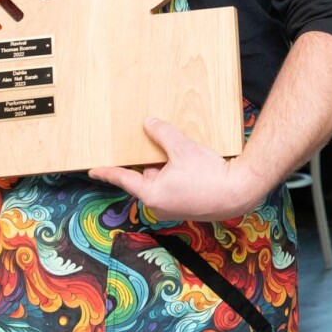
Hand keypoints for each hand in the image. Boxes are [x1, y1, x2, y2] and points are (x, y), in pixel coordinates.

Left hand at [90, 117, 264, 223]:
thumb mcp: (182, 148)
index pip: (123, 179)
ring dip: (166, 168)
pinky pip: (173, 187)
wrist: (239, 193)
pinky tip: (190, 166)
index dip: (107, 172)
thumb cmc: (209, 175)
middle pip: (145, 177)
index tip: (93, 170)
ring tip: (183, 157)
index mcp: (151, 194)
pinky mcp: (185, 207)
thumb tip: (150, 123)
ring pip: (161, 181)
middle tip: (159, 146)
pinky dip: (176, 175)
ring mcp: (172, 208)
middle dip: (152, 161)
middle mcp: (158, 205)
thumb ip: (162, 134)